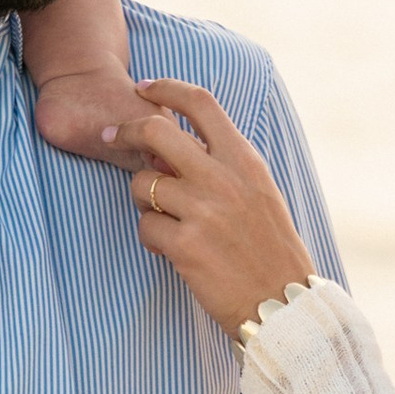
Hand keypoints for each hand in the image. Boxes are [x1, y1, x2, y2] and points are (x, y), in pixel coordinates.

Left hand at [116, 79, 317, 331]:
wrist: (283, 305)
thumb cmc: (268, 248)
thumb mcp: (258, 193)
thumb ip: (221, 166)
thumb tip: (167, 151)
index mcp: (245, 160)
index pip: (201, 102)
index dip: (166, 88)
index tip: (143, 88)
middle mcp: (224, 178)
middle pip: (156, 131)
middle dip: (125, 130)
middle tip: (111, 136)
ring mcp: (203, 211)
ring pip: (142, 184)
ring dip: (143, 200)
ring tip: (166, 220)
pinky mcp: (186, 246)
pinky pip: (145, 226)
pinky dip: (151, 238)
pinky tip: (171, 250)